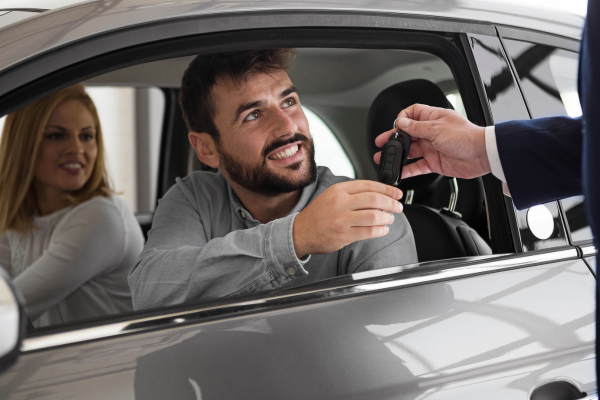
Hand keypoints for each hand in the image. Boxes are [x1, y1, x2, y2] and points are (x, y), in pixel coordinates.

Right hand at [293, 180, 402, 257]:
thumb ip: (352, 194)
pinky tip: (383, 229)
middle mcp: (340, 202)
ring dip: (387, 217)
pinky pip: (369, 231)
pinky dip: (380, 230)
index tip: (396, 193)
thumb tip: (378, 195)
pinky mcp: (343, 234)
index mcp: (338, 190)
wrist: (300, 232)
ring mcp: (342, 219)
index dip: (387, 189)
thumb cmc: (318, 215)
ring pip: (374, 215)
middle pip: (374, 199)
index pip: (369, 185)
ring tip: (389, 218)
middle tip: (398, 207)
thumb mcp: (332, 196)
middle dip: (391, 203)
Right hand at [374, 104, 490, 178]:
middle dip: (394, 139)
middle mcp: (431, 132)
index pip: (412, 114)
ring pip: (410, 151)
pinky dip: (408, 170)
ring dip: (398, 156)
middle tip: (381, 143)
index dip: (402, 119)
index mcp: (433, 118)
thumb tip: (401, 123)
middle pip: (407, 134)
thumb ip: (416, 128)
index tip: (396, 126)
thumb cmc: (466, 136)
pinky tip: (399, 172)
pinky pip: (417, 166)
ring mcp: (432, 147)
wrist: (481, 155)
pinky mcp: (434, 162)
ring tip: (385, 159)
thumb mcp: (437, 128)